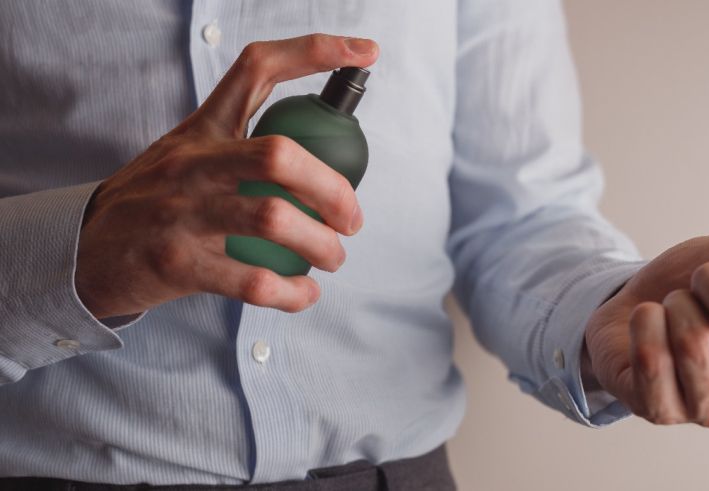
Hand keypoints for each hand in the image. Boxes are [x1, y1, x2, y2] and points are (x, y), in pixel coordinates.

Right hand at [75, 34, 379, 318]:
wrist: (84, 250)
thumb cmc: (154, 200)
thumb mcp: (187, 153)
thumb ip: (240, 145)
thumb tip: (317, 159)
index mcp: (202, 129)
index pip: (257, 69)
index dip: (315, 52)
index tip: (363, 51)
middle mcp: (192, 164)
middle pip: (278, 154)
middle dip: (332, 188)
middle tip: (353, 218)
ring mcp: (182, 212)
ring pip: (272, 219)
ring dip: (321, 246)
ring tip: (333, 258)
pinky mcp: (177, 263)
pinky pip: (253, 282)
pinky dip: (292, 293)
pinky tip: (304, 294)